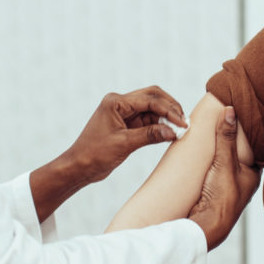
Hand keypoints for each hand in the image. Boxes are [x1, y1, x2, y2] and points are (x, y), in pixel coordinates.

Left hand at [64, 87, 186, 183]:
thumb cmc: (94, 154)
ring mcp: (123, 113)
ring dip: (165, 117)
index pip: (149, 100)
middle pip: (152, 96)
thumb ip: (150, 135)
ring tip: (179, 129)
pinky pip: (147, 120)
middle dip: (170, 107)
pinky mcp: (126, 124)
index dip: (169, 110)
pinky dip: (159, 125)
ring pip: (151, 108)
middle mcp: (119, 103)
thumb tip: (173, 131)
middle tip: (184, 121)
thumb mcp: (124, 144)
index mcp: (115, 102)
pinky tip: (168, 133)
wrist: (79, 167)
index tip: (183, 123)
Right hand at [188, 107, 260, 249]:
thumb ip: (226, 138)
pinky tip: (202, 157)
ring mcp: (230, 189)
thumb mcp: (224, 163)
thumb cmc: (222, 199)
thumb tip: (230, 110)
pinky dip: (210, 164)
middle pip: (239, 156)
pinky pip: (215, 173)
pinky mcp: (215, 193)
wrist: (206, 227)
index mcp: (253, 175)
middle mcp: (244, 182)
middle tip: (223, 122)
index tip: (240, 117)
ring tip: (210, 134)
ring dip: (219, 153)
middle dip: (232, 142)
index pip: (254, 148)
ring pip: (227, 165)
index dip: (247, 133)